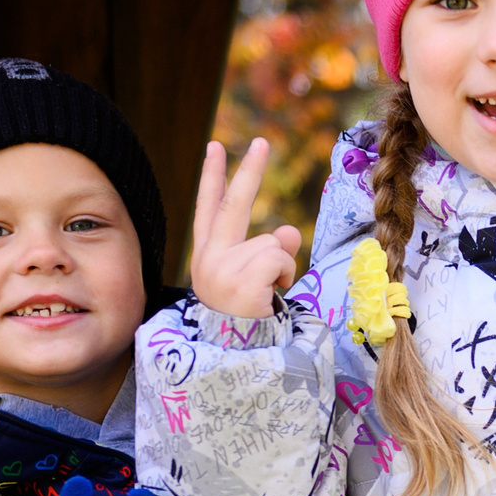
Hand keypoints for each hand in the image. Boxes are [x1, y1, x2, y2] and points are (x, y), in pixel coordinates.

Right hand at [188, 138, 300, 318]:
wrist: (234, 354)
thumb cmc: (245, 314)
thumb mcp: (253, 276)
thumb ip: (267, 247)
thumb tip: (287, 230)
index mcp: (208, 254)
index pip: (209, 207)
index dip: (212, 177)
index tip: (213, 146)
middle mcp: (210, 257)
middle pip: (234, 205)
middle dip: (249, 170)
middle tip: (261, 141)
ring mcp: (223, 269)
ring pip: (272, 242)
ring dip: (280, 267)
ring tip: (266, 293)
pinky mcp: (242, 282)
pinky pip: (279, 259)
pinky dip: (284, 276)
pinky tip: (269, 298)